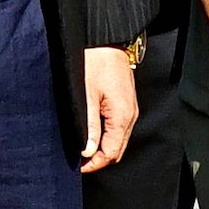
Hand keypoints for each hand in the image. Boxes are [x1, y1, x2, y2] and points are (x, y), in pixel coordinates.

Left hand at [78, 44, 140, 174]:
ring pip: (119, 140)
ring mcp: (130, 110)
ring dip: (103, 148)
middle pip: (117, 150)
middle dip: (99, 159)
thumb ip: (88, 126)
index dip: (95, 164)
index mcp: (122, 116)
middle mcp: (130, 116)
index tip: (78, 167)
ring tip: (83, 150)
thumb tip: (88, 151)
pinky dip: (107, 136)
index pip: (111, 152)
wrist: (108, 41)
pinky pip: (119, 128)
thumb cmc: (96, 62)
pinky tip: (92, 134)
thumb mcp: (86, 95)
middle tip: (79, 162)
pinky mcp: (126, 103)